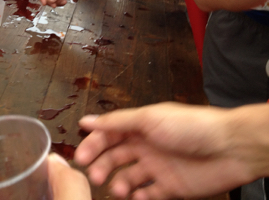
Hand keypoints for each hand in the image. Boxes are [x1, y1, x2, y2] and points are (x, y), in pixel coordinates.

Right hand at [74, 102, 256, 199]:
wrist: (230, 148)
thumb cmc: (192, 126)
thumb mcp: (149, 119)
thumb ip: (117, 121)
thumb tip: (88, 121)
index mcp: (140, 126)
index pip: (109, 134)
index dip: (93, 144)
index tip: (80, 156)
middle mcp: (147, 145)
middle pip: (115, 156)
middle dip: (102, 166)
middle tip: (94, 176)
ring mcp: (158, 166)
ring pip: (129, 177)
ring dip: (118, 183)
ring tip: (117, 189)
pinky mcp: (171, 187)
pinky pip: (148, 194)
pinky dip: (138, 197)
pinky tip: (135, 197)